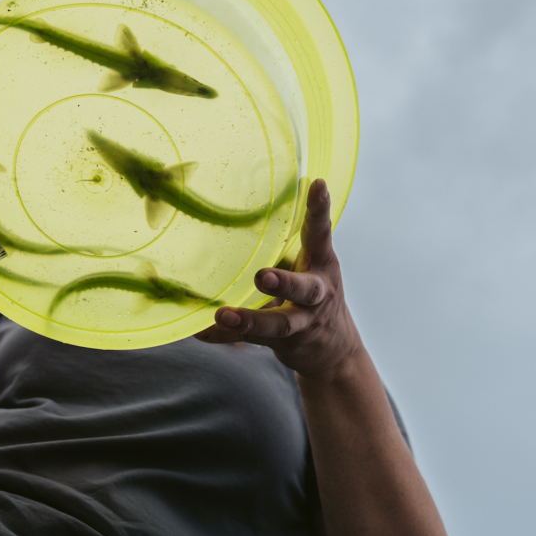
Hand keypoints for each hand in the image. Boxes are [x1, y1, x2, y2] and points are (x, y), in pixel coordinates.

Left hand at [194, 179, 359, 378]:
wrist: (334, 350)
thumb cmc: (313, 293)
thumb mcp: (310, 264)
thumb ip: (292, 238)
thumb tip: (278, 186)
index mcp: (321, 264)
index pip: (321, 234)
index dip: (320, 210)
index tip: (317, 185)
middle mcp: (317, 293)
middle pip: (305, 289)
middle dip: (284, 283)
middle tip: (262, 276)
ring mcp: (303, 322)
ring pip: (280, 324)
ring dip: (251, 320)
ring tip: (224, 315)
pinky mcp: (284, 343)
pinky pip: (252, 341)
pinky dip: (225, 337)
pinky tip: (202, 332)